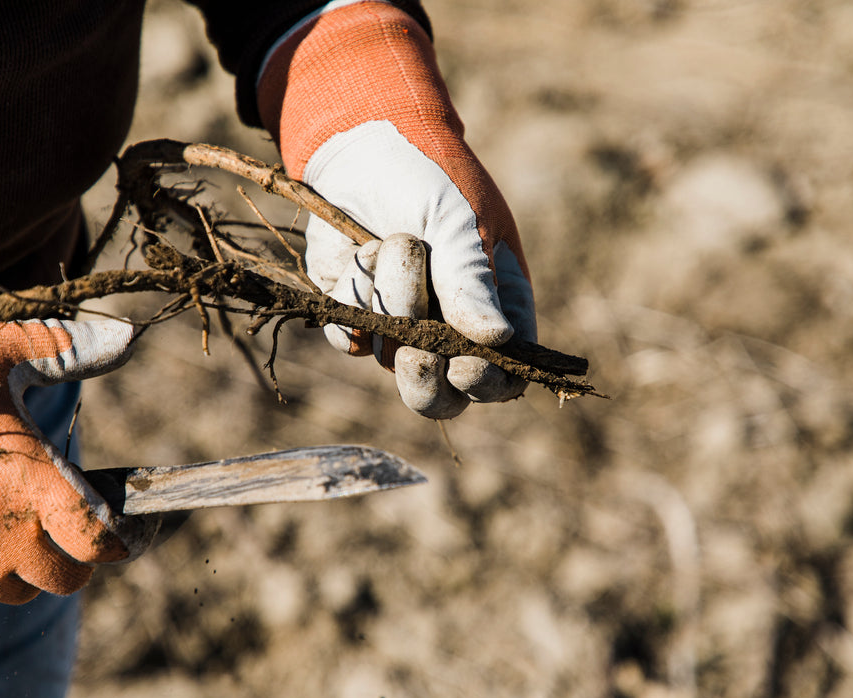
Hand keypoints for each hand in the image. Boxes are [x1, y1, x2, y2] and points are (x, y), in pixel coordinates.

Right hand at [0, 315, 151, 602]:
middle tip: (69, 527)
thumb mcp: (1, 345)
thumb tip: (125, 337)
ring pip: (13, 592)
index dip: (121, 539)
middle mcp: (0, 530)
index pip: (98, 540)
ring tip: (20, 530)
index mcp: (31, 480)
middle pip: (63, 578)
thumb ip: (67, 348)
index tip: (126, 530)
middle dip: (74, 557)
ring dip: (25, 568)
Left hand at [258, 0, 536, 418]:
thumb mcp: (460, 223)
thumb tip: (501, 341)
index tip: (467, 365)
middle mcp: (450, 331)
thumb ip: (474, 283)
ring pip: (392, 360)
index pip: (501, 381)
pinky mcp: (356, 317)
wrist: (362, 146)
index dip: (486, 385)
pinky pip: (350, 340)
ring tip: (394, 242)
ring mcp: (401, 328)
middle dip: (426, 376)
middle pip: (441, 396)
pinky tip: (361, 251)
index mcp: (497, 312)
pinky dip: (353, 300)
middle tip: (416, 349)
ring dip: (390, 303)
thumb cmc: (432, 178)